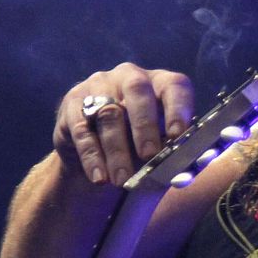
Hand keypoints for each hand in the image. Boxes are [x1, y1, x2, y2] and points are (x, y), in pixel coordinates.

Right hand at [53, 63, 193, 185]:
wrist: (96, 152)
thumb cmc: (139, 147)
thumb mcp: (159, 150)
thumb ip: (173, 159)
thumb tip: (184, 177)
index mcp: (160, 84)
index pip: (174, 86)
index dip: (178, 108)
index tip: (177, 135)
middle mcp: (129, 77)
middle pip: (137, 91)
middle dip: (144, 125)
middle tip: (148, 155)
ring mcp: (99, 86)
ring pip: (108, 113)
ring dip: (117, 150)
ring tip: (122, 180)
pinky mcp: (73, 104)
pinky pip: (82, 129)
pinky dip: (92, 157)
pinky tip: (100, 178)